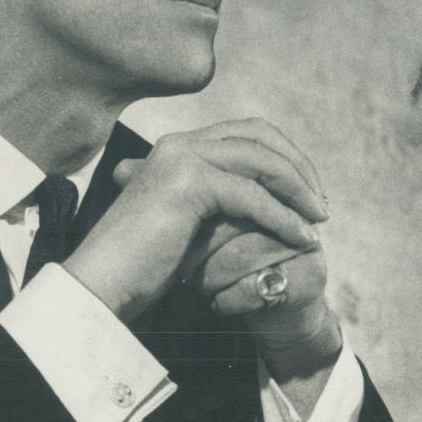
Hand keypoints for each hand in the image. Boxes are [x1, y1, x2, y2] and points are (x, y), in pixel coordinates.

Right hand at [62, 118, 328, 322]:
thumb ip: (222, 202)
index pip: (246, 132)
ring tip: (319, 221)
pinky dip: (283, 217)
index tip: (307, 191)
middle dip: (299, 167)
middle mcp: (180, 144)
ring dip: (298, 190)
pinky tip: (302, 238)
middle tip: (321, 204)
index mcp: (177, 148)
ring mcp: (182, 158)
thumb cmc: (140, 267)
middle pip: (260, 136)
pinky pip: (253, 196)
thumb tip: (270, 200)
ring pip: (262, 161)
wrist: (100, 289)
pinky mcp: (188, 184)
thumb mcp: (189, 223)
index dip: (284, 155)